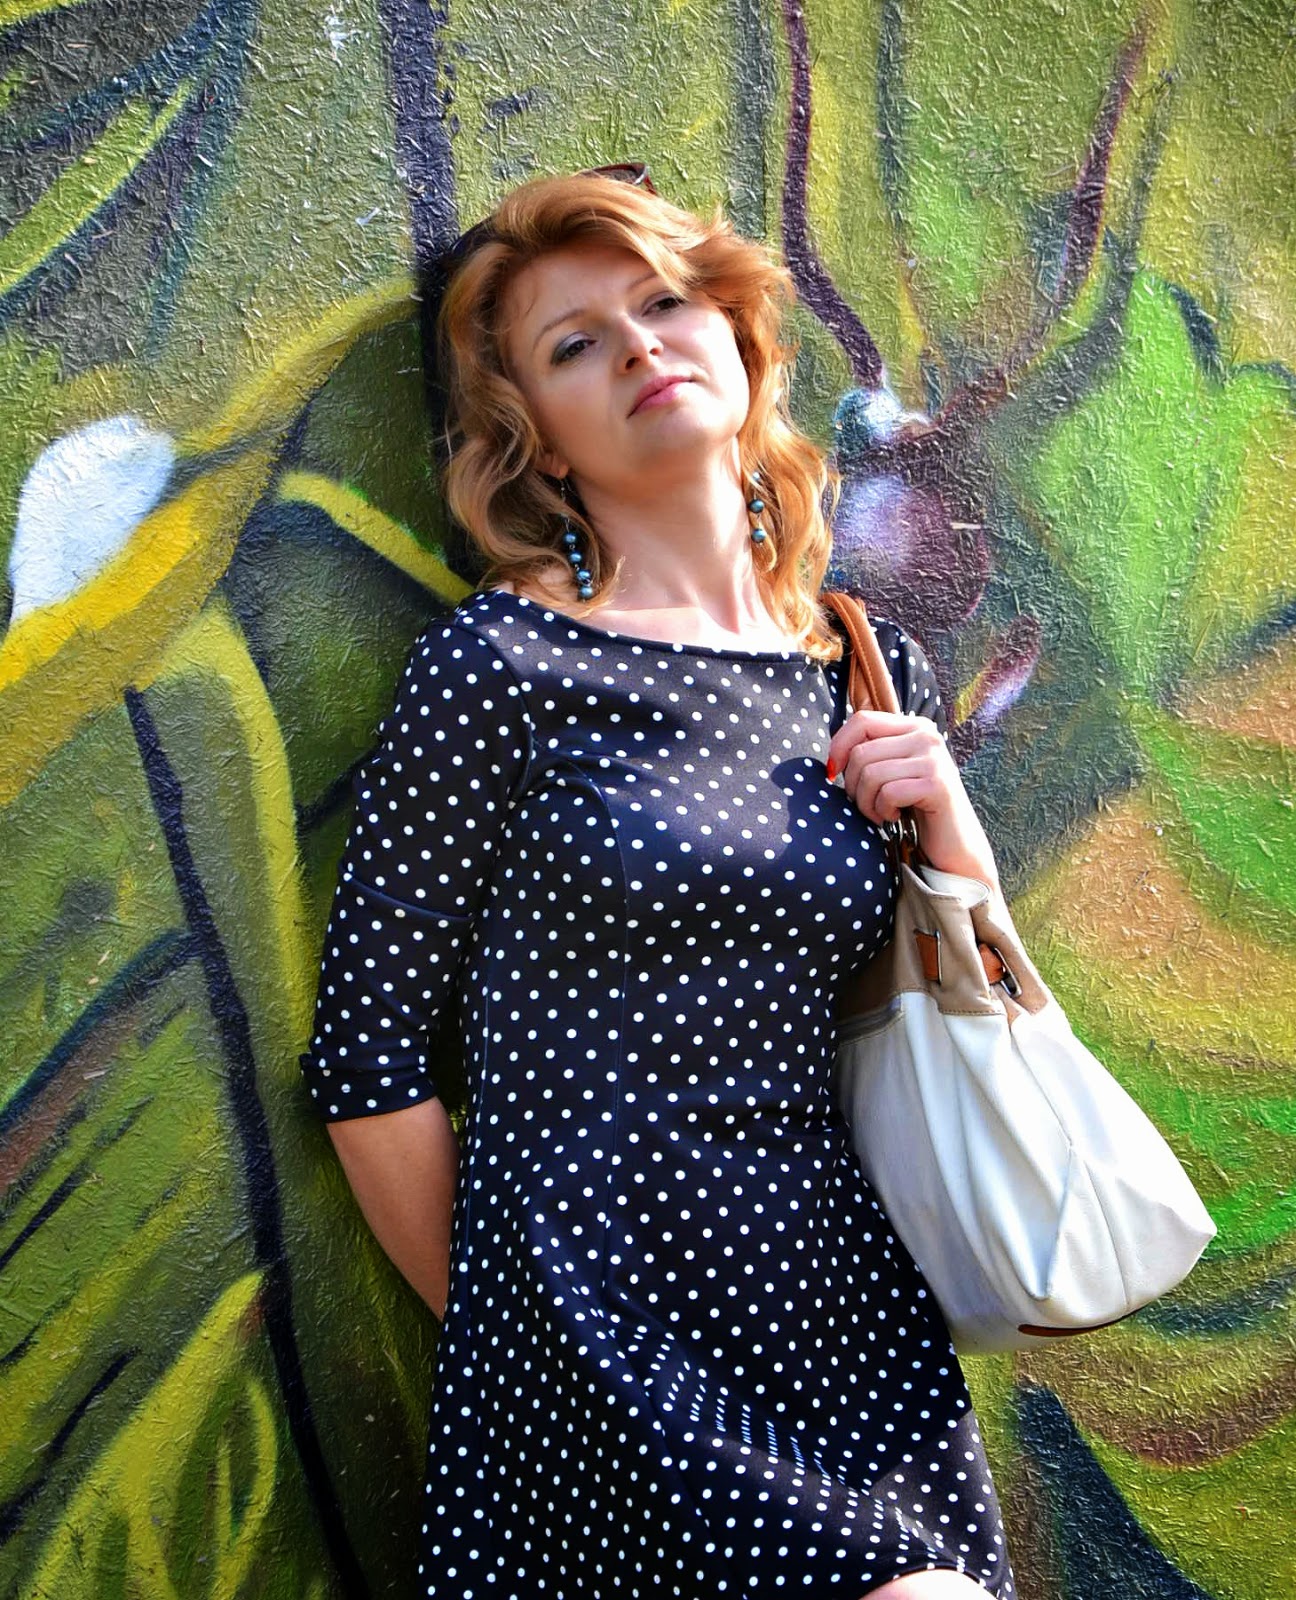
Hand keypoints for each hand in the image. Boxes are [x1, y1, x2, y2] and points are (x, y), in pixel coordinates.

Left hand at [826, 709, 1000, 891]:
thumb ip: (873, 752)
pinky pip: (887, 793)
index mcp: (914, 726)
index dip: (839, 746)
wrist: (954, 842)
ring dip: (866, 803)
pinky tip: (895, 817)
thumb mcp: (894, 771)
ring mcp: (934, 758)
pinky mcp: (936, 784)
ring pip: (870, 774)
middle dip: (853, 785)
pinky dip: (883, 811)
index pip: (862, 720)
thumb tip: (832, 753)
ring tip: (881, 813)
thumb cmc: (915, 807)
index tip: (833, 772)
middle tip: (866, 804)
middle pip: (861, 752)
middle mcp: (926, 735)